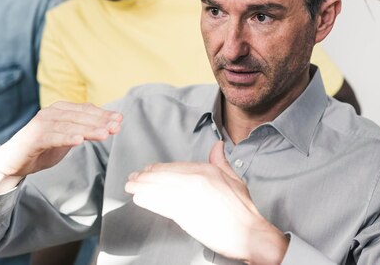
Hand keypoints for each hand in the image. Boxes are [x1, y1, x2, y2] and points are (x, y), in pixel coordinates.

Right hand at [0, 101, 121, 193]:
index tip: (120, 120)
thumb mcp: (66, 138)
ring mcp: (41, 124)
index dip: (103, 115)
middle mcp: (51, 113)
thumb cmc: (41, 149)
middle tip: (117, 126)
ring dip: (88, 129)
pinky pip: (53, 136)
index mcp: (60, 110)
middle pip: (81, 116)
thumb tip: (107, 126)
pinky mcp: (33, 137)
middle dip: (101, 121)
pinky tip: (79, 140)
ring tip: (105, 133)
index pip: (86, 110)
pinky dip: (67, 137)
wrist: (12, 162)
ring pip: (70, 125)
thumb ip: (83, 131)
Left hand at [125, 141, 288, 263]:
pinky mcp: (186, 213)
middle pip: (164, 176)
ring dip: (142, 187)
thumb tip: (217, 146)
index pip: (176, 167)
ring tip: (131, 187)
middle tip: (133, 178)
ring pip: (159, 188)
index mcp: (208, 170)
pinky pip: (162, 204)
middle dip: (145, 177)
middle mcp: (197, 180)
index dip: (158, 169)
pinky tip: (140, 199)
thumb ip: (221, 161)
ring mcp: (190, 197)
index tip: (147, 170)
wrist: (248, 233)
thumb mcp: (234, 179)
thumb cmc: (243, 210)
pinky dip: (149, 200)